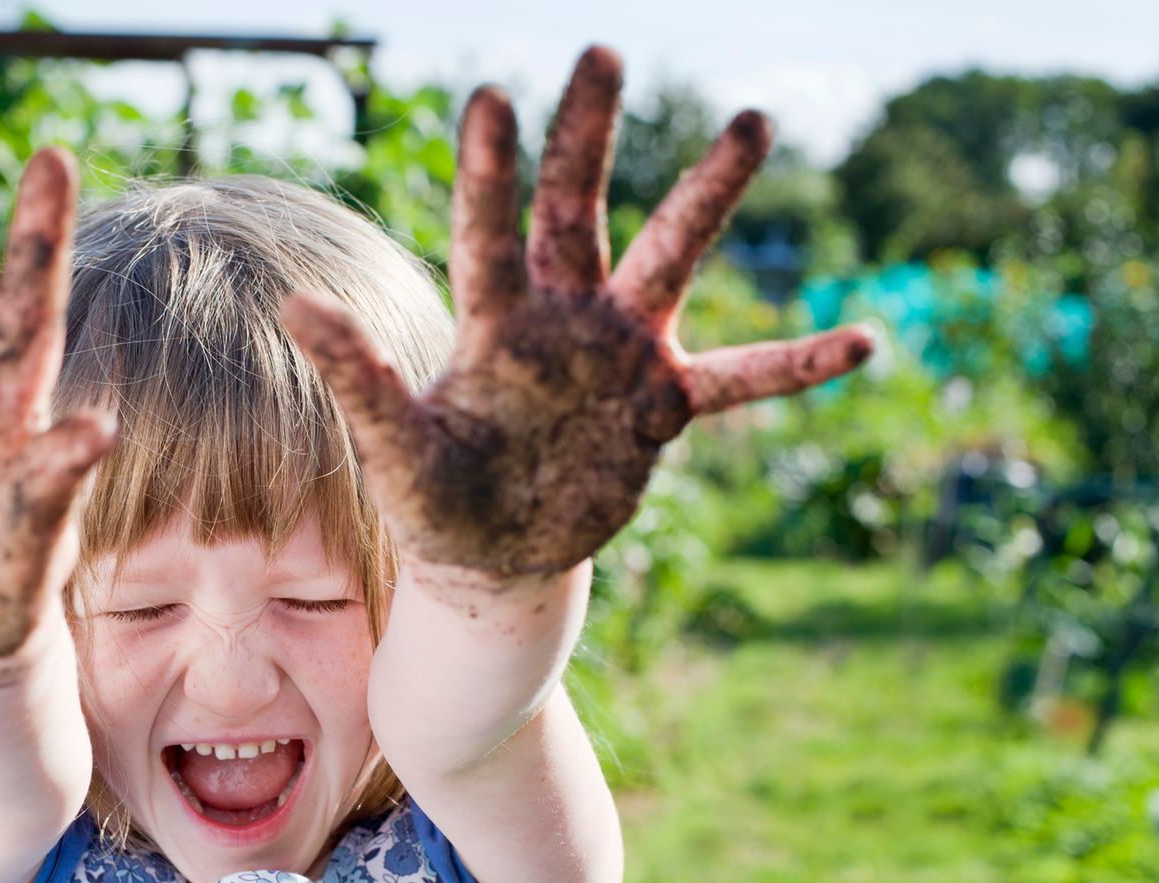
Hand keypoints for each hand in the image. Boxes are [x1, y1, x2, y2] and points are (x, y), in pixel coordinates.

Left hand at [283, 47, 871, 586]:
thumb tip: (294, 305)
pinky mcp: (662, 407)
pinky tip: (864, 341)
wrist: (491, 554)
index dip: (489, 172)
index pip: (488, 234)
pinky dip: (796, 366)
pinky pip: (741, 380)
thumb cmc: (433, 497)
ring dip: (704, 197)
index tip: (491, 95)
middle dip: (586, 139)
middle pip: (576, 212)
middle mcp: (560, 319)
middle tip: (602, 53)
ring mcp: (618, 356)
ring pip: (669, 262)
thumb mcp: (394, 450)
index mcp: (491, 325)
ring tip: (748, 123)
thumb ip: (359, 378)